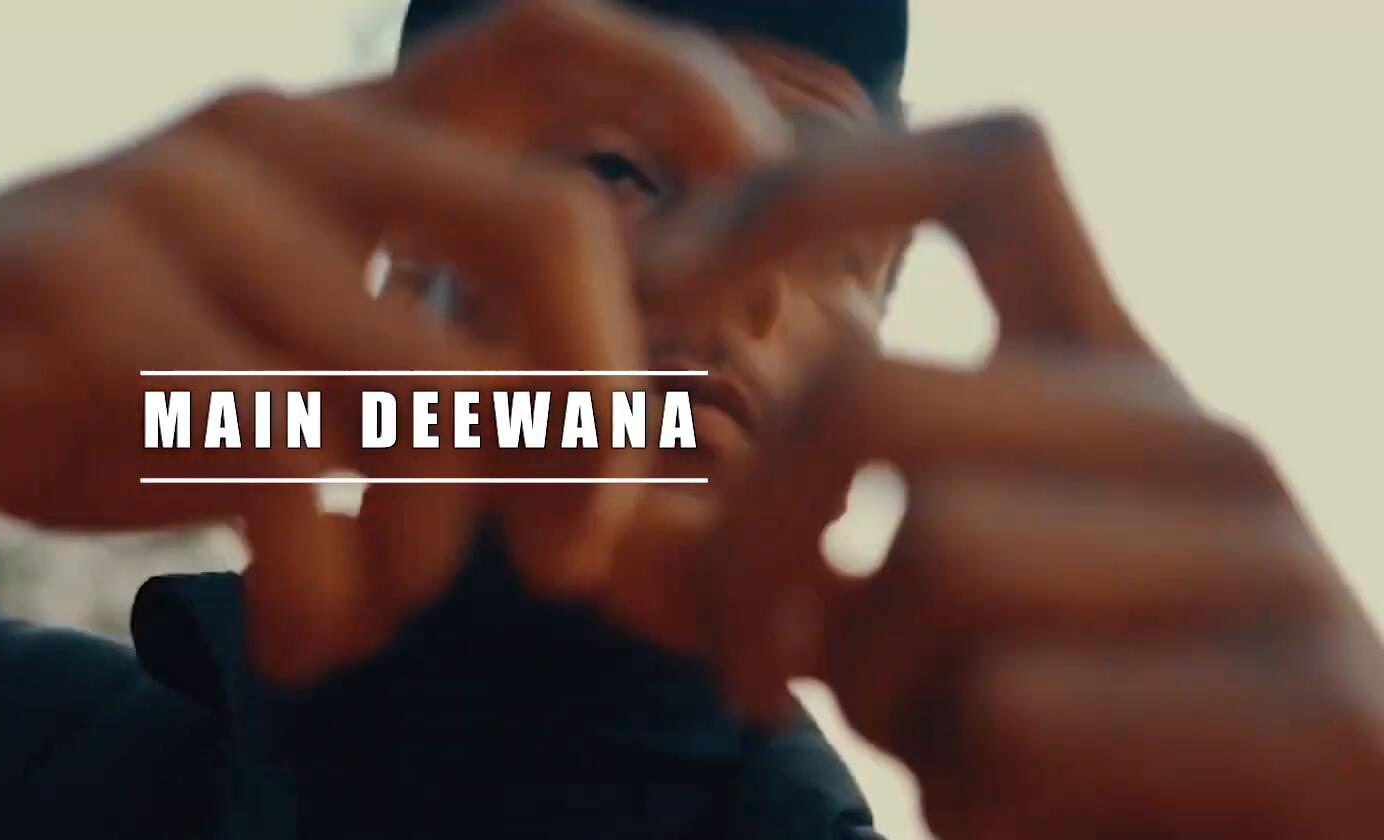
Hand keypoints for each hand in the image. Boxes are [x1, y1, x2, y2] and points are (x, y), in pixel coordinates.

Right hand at [0, 0, 789, 682]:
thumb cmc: (100, 384)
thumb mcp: (270, 344)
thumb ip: (415, 350)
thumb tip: (606, 445)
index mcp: (333, 131)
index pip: (546, 42)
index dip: (687, 94)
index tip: (763, 214)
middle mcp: (271, 136)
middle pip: (547, 230)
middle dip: (600, 417)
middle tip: (569, 561)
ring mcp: (174, 207)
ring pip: (419, 386)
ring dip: (433, 552)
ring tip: (378, 622)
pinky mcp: (86, 308)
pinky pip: (288, 472)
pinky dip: (329, 596)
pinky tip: (299, 642)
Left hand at [612, 114, 1383, 836]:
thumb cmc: (1073, 763)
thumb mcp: (908, 639)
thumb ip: (779, 571)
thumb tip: (585, 537)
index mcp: (1114, 388)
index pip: (987, 173)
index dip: (804, 192)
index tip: (657, 282)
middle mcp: (1200, 435)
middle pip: (870, 393)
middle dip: (745, 550)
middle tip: (748, 679)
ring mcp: (1270, 557)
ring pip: (937, 556)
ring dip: (878, 700)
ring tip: (951, 762)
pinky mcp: (1317, 707)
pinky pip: (1016, 717)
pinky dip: (968, 803)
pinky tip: (1026, 827)